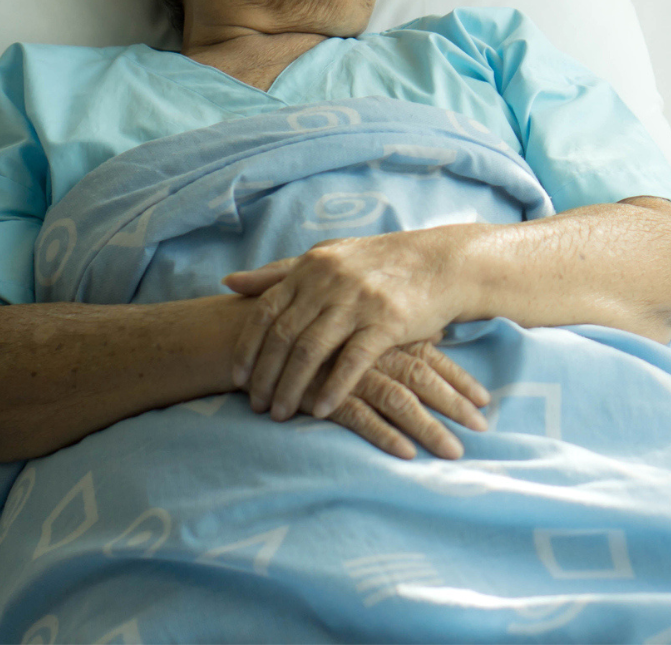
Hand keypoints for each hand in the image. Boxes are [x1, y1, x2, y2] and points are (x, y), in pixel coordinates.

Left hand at [224, 232, 471, 421]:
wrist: (442, 263)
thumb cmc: (382, 264)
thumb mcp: (329, 257)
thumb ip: (281, 272)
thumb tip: (229, 281)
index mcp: (312, 267)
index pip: (266, 311)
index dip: (248, 347)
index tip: (236, 378)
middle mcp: (330, 282)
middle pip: (284, 336)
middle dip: (265, 375)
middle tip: (255, 405)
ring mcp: (358, 301)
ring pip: (311, 351)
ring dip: (291, 387)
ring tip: (280, 414)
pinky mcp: (386, 321)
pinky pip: (351, 361)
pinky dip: (333, 388)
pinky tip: (321, 410)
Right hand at [298, 339, 490, 458]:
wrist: (252, 335)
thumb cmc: (311, 330)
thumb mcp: (355, 322)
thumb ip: (397, 329)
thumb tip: (439, 332)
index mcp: (382, 333)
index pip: (431, 358)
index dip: (459, 379)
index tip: (485, 401)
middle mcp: (372, 351)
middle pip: (423, 379)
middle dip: (455, 406)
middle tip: (482, 429)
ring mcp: (349, 373)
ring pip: (400, 401)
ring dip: (429, 428)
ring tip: (453, 452)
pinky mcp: (324, 395)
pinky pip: (361, 418)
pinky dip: (386, 436)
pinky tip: (407, 454)